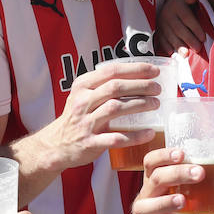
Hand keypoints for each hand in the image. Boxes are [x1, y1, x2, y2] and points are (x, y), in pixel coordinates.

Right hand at [34, 61, 160, 170]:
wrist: (56, 145)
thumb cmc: (76, 117)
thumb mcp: (83, 95)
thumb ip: (103, 84)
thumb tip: (137, 74)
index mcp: (82, 86)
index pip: (111, 71)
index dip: (135, 69)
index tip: (154, 70)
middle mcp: (83, 102)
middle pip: (115, 87)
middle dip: (141, 85)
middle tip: (157, 88)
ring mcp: (86, 123)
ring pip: (116, 108)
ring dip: (139, 105)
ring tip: (156, 104)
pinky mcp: (90, 142)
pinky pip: (116, 138)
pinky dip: (135, 136)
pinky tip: (149, 133)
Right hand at [130, 146, 201, 213]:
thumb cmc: (179, 201)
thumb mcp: (186, 186)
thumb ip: (204, 173)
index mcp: (154, 178)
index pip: (151, 161)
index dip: (163, 156)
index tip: (181, 153)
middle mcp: (147, 194)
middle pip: (155, 180)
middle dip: (176, 174)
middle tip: (199, 173)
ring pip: (145, 207)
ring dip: (163, 202)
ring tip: (182, 200)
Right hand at [157, 0, 205, 54]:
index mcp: (176, 4)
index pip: (187, 18)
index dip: (195, 28)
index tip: (203, 37)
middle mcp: (167, 13)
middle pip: (179, 29)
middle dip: (189, 39)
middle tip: (198, 48)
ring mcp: (161, 22)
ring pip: (170, 35)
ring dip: (178, 46)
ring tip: (186, 54)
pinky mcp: (158, 29)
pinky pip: (161, 38)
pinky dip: (166, 46)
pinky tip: (171, 52)